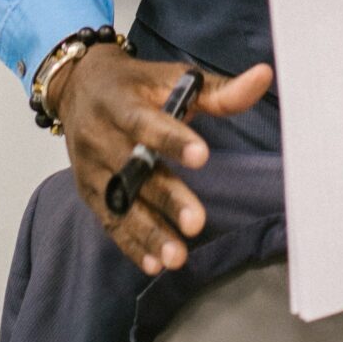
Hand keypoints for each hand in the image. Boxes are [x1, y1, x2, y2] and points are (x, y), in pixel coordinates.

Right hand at [47, 45, 273, 276]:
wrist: (78, 87)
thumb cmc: (136, 85)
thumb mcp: (172, 77)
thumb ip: (218, 90)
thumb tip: (264, 76)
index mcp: (120, 102)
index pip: (145, 122)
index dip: (172, 139)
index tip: (202, 156)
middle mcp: (99, 136)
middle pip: (133, 170)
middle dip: (166, 198)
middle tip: (196, 222)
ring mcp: (91, 167)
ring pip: (120, 203)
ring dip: (148, 232)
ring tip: (176, 257)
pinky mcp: (88, 192)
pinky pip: (109, 221)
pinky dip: (131, 245)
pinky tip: (153, 264)